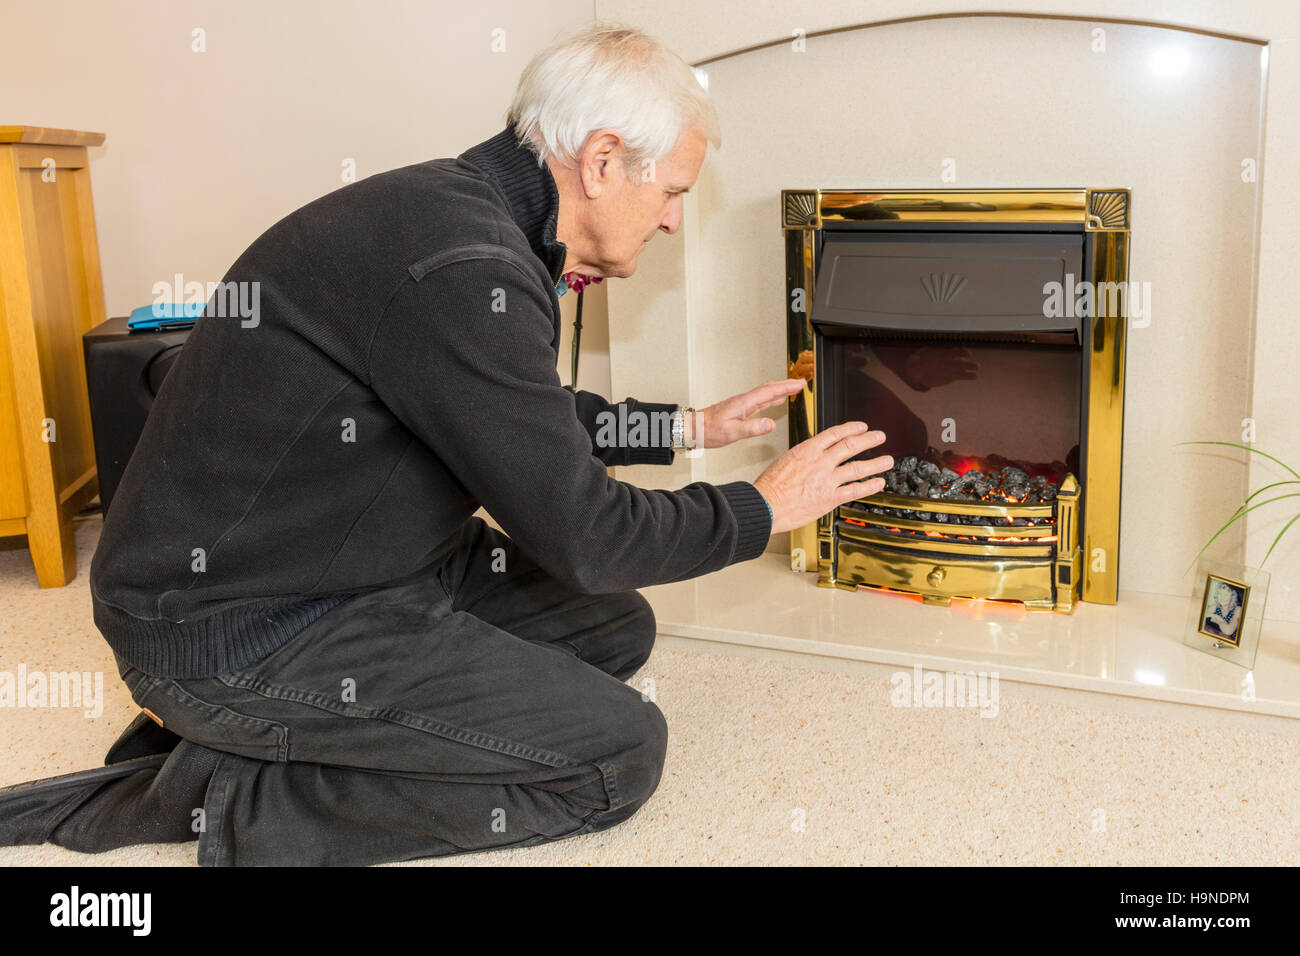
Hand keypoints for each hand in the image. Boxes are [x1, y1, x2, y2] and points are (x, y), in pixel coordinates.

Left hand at [687, 378, 806, 449]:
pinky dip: (771, 398)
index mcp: (744, 403)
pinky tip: (774, 401)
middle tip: (801, 382)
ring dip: (780, 389)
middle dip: (786, 384)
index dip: (787, 387)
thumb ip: (752, 428)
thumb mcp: (732, 432)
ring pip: (765, 393)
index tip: (801, 384)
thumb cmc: (708, 430)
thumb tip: (771, 424)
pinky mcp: (739, 410)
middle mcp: (744, 401)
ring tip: (793, 388)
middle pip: (769, 388)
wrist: (692, 429)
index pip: (770, 392)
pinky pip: (759, 401)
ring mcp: (741, 405)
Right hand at [752, 422, 892, 533]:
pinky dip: (869, 486)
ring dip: (875, 463)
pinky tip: (879, 482)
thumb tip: (811, 457)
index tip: (861, 427)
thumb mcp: (784, 461)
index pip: (835, 433)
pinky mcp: (830, 498)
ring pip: (857, 467)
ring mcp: (827, 479)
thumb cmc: (769, 487)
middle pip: (850, 446)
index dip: (851, 428)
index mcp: (807, 450)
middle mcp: (820, 462)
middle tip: (879, 437)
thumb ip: (803, 458)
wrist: (766, 505)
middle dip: (868, 440)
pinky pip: (855, 490)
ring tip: (887, 460)